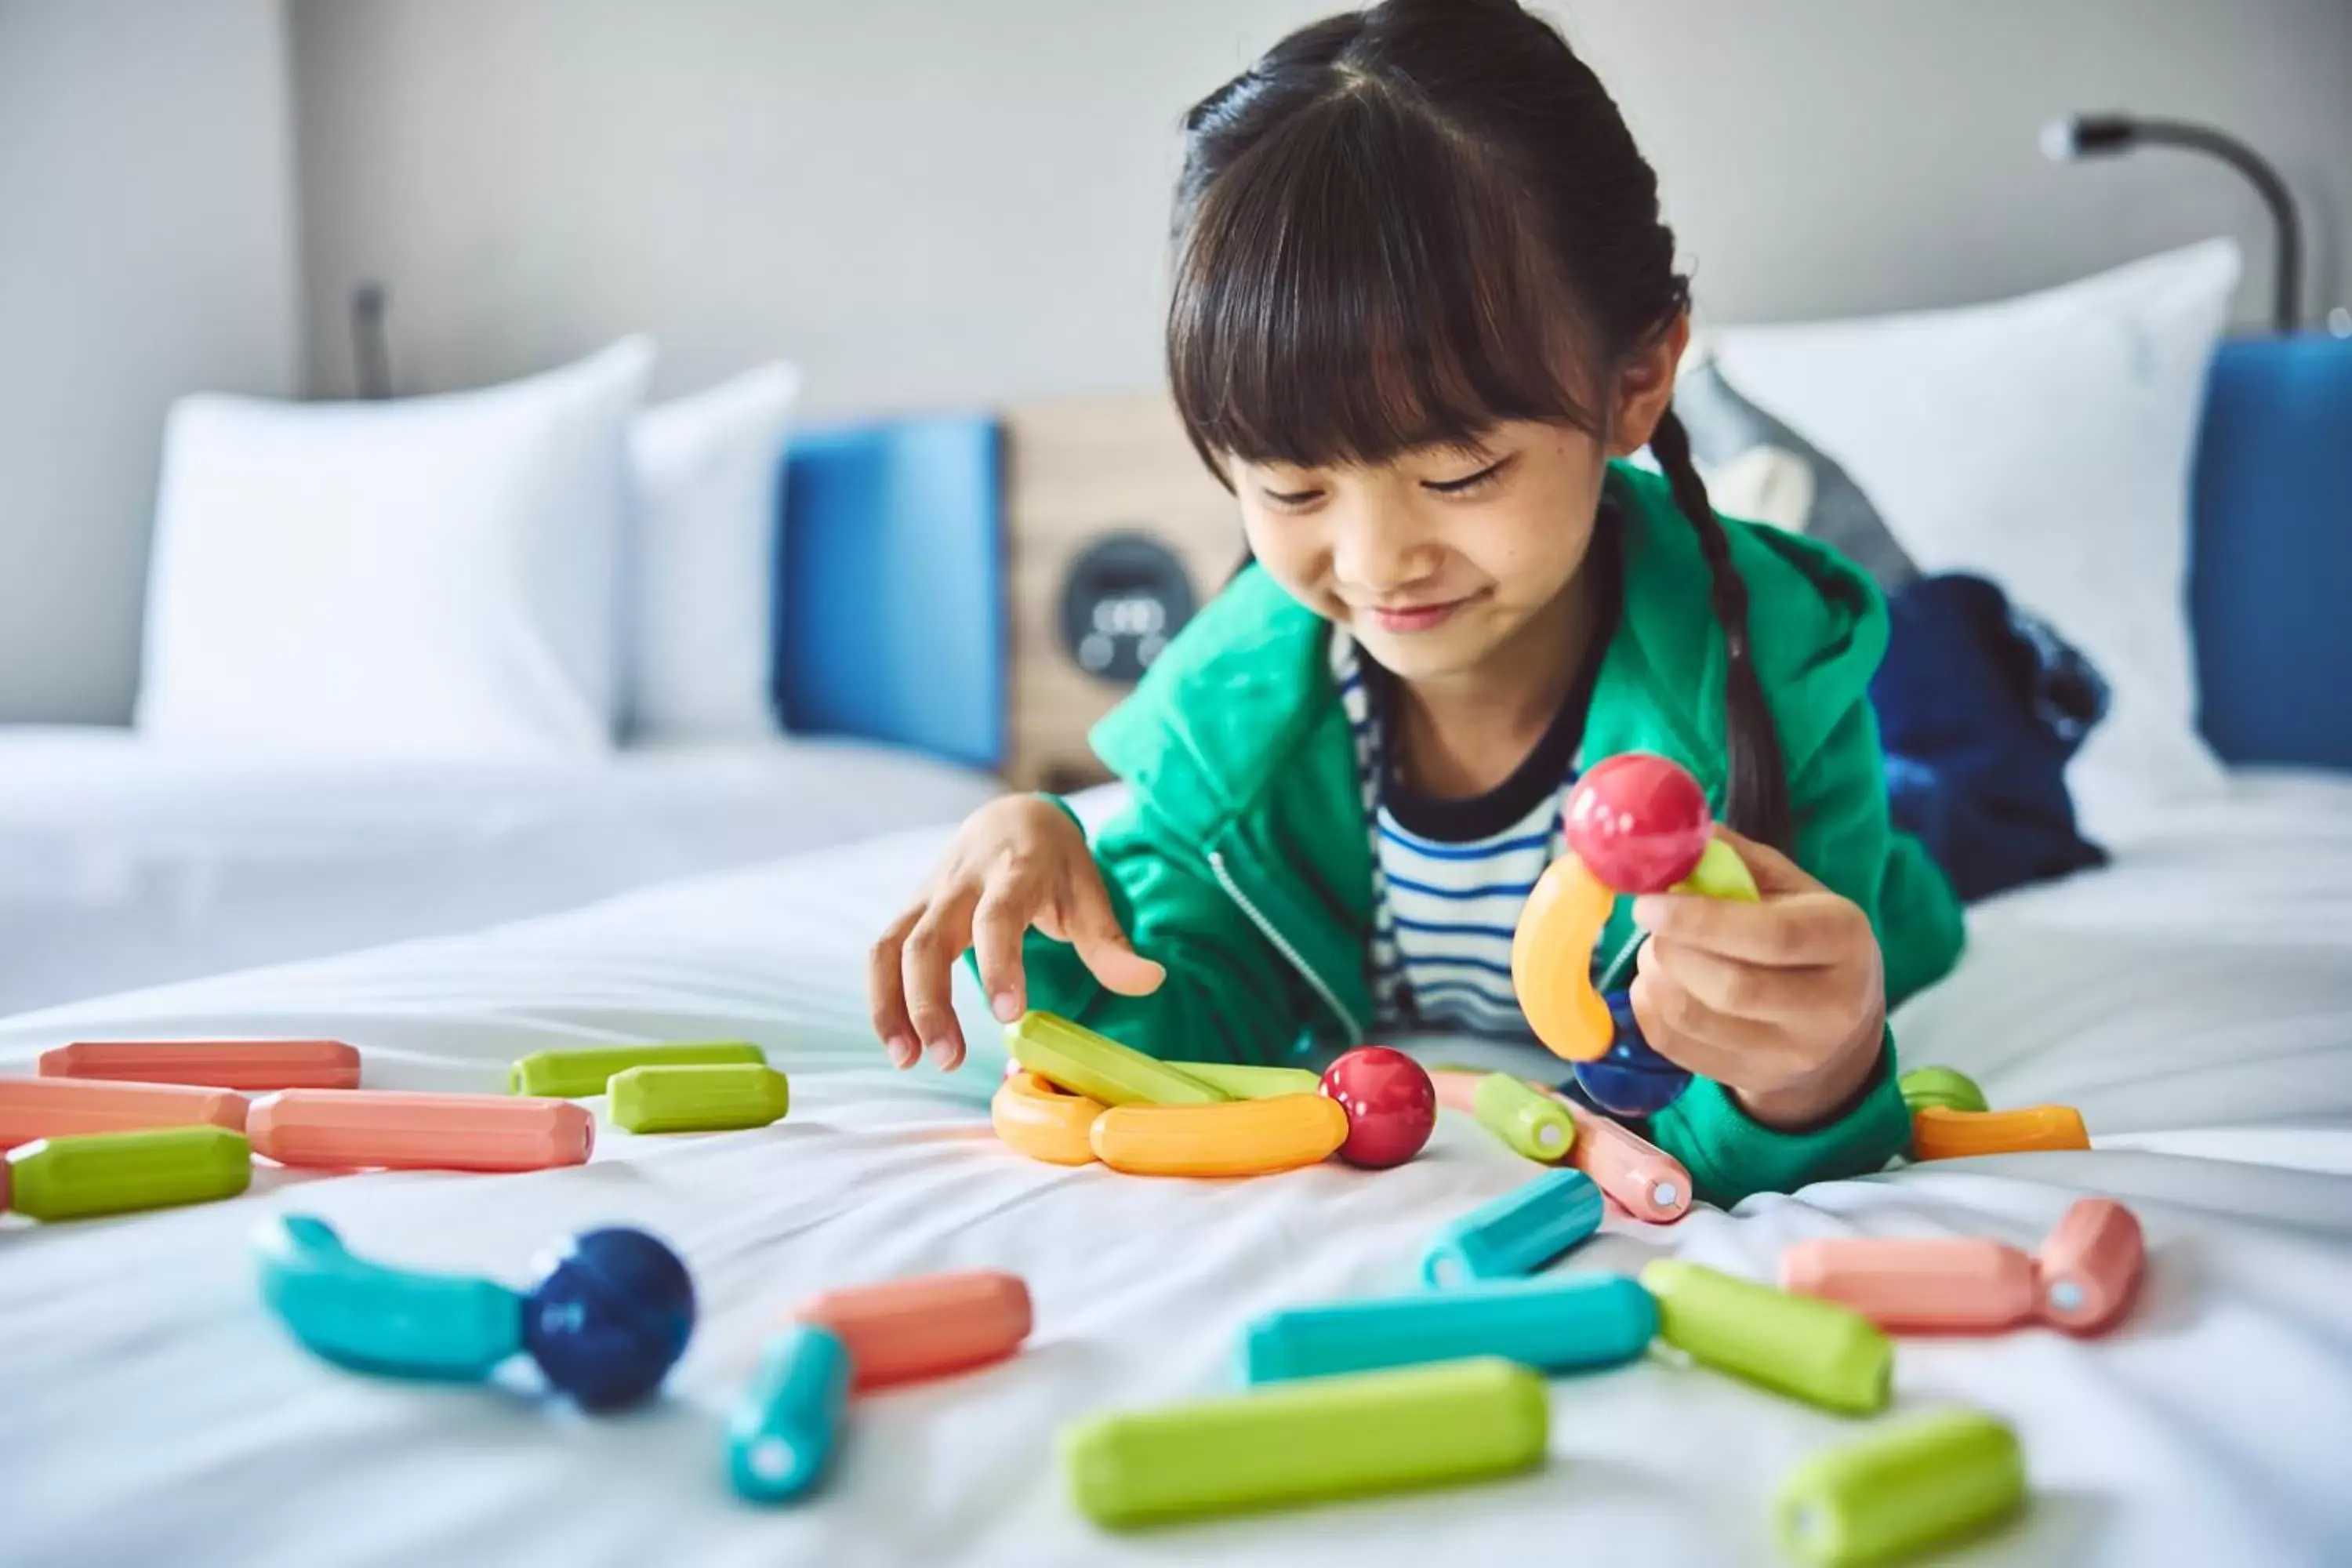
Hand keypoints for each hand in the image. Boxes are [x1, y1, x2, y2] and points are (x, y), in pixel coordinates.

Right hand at [868, 796, 1163, 1072]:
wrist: (1011, 816)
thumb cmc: (1055, 863)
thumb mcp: (1089, 893)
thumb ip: (1111, 944)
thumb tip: (1150, 982)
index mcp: (1014, 871)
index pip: (998, 916)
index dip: (1001, 963)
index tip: (1010, 1014)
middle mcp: (962, 881)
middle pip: (928, 939)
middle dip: (931, 1001)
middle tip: (950, 1059)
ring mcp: (928, 895)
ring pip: (892, 947)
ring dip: (893, 1006)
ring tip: (908, 1060)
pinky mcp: (910, 910)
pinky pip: (882, 953)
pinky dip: (882, 998)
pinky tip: (899, 1043)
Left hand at [1627, 826, 1886, 1129]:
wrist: (1835, 1023)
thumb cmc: (1803, 936)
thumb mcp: (1789, 887)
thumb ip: (1734, 860)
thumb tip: (1672, 839)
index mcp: (1845, 939)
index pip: (1771, 936)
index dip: (1700, 920)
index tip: (1647, 903)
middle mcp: (1831, 1007)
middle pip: (1731, 987)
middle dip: (1672, 949)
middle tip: (1652, 924)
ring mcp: (1794, 1054)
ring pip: (1696, 1019)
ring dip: (1655, 977)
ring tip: (1656, 950)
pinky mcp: (1756, 1078)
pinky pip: (1677, 1046)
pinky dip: (1648, 1008)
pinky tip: (1657, 982)